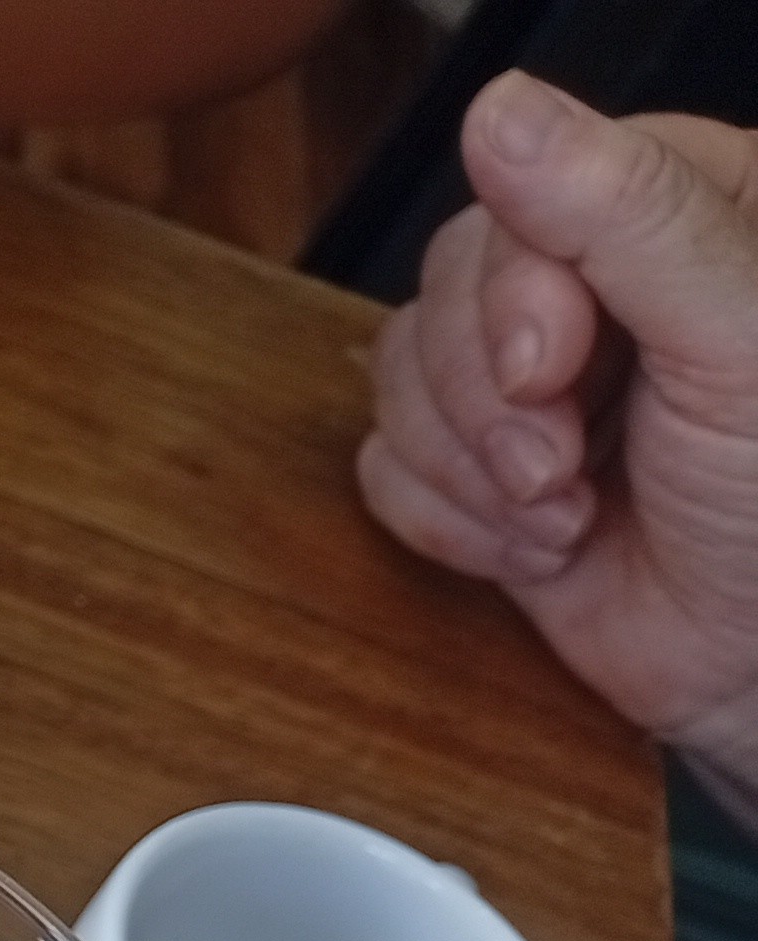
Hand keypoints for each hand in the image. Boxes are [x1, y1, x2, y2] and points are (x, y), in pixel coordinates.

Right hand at [358, 74, 757, 809]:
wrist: (757, 667)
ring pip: (399, 379)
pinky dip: (446, 525)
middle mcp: (598, 283)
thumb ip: (623, 216)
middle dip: (488, 407)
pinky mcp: (478, 471)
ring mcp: (533, 381)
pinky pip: (384, 467)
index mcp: (678, 211)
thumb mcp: (731, 338)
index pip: (522, 201)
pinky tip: (536, 551)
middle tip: (562, 473)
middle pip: (445, 291)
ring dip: (470, 476)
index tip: (555, 372)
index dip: (511, 298)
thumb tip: (497, 108)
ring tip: (565, 520)